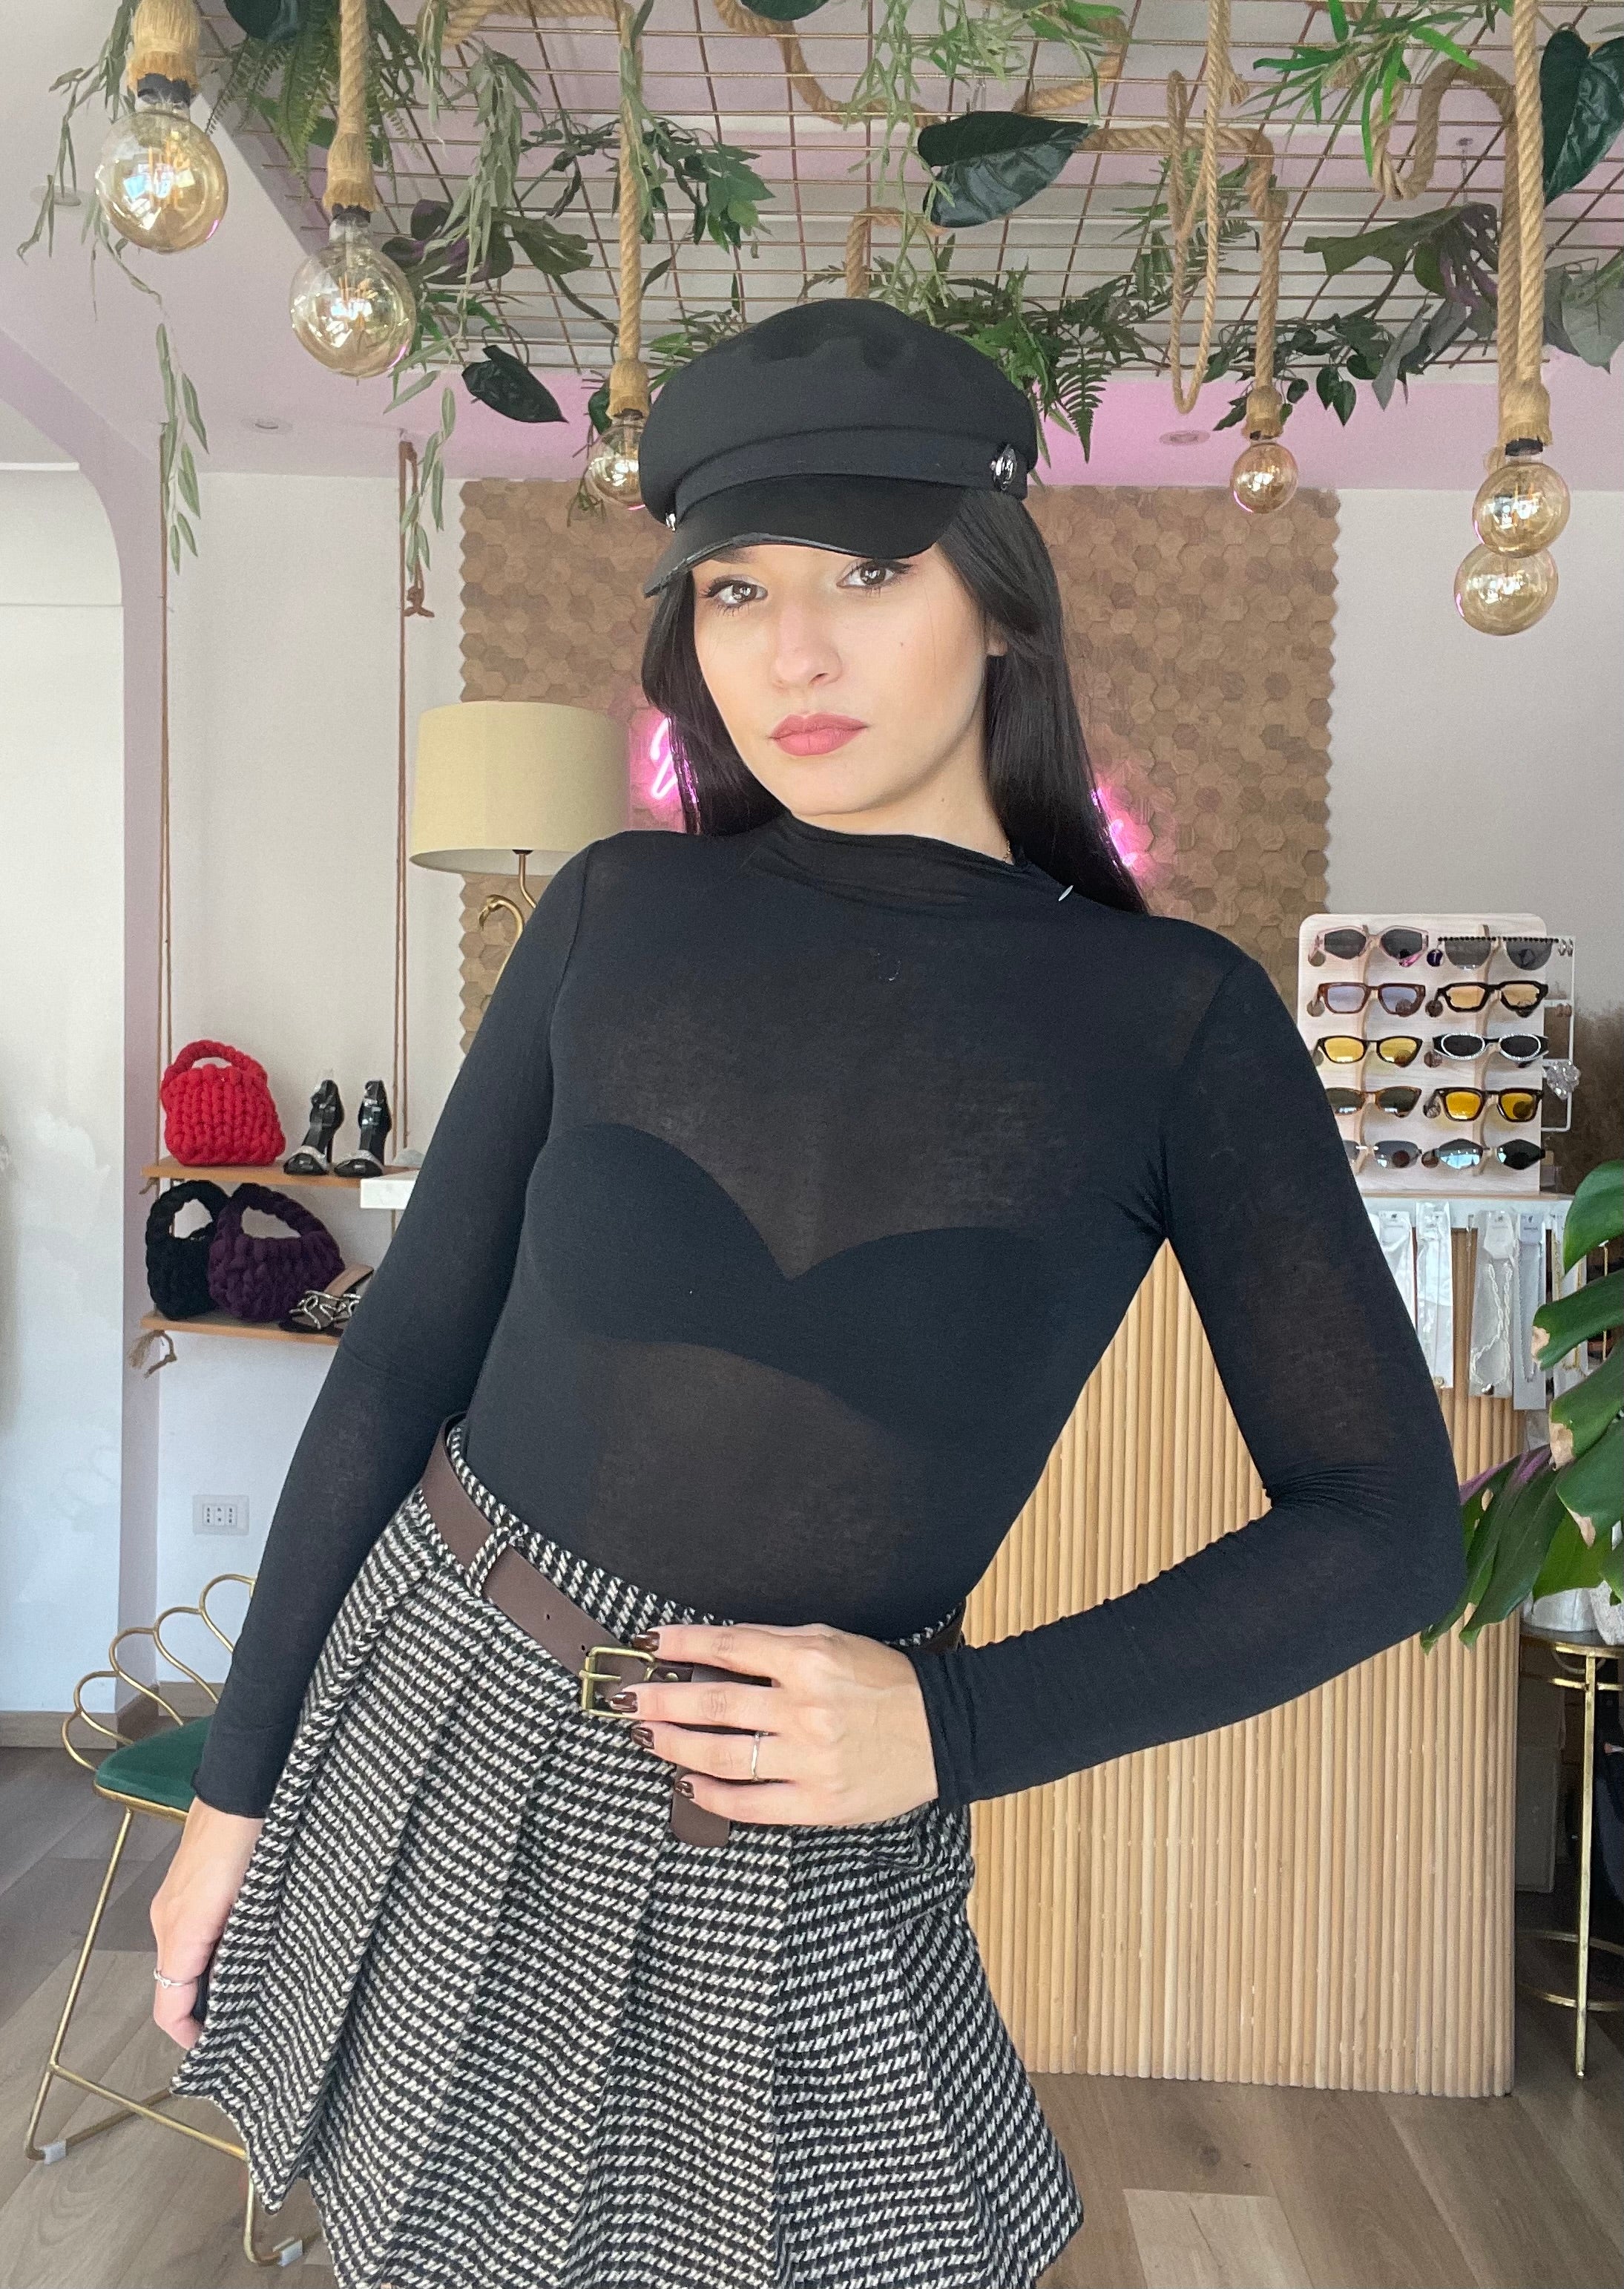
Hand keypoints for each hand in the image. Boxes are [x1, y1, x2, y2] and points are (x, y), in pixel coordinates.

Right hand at [149, 1797, 263, 2048]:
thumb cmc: (252, 1840)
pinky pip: (190, 1933)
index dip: (191, 2037)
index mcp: (181, 1932)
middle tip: (248, 2016)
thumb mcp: (251, 1902)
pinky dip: (208, 1950)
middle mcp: (167, 1921)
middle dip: (204, 2008)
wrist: (243, 1784)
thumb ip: (236, 1950)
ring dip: (209, 1976)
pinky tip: (243, 1944)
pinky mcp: (185, 1887)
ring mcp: (173, 1902)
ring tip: (253, 1983)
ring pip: (185, 1958)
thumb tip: (232, 1991)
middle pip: (175, 1985)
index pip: (169, 2007)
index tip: (221, 2049)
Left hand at [610, 1622, 938, 1827]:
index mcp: (811, 1661)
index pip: (730, 1648)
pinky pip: (751, 1804)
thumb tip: (715, 1647)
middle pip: (715, 1704)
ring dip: (676, 1745)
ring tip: (647, 1736)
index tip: (649, 1644)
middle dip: (663, 1700)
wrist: (942, 1732)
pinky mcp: (818, 1804)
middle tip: (628, 1699)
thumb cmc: (884, 1682)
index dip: (683, 1644)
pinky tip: (686, 1783)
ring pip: (724, 1756)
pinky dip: (711, 1795)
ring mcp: (811, 1760)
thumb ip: (776, 1644)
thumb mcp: (834, 1642)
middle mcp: (807, 1709)